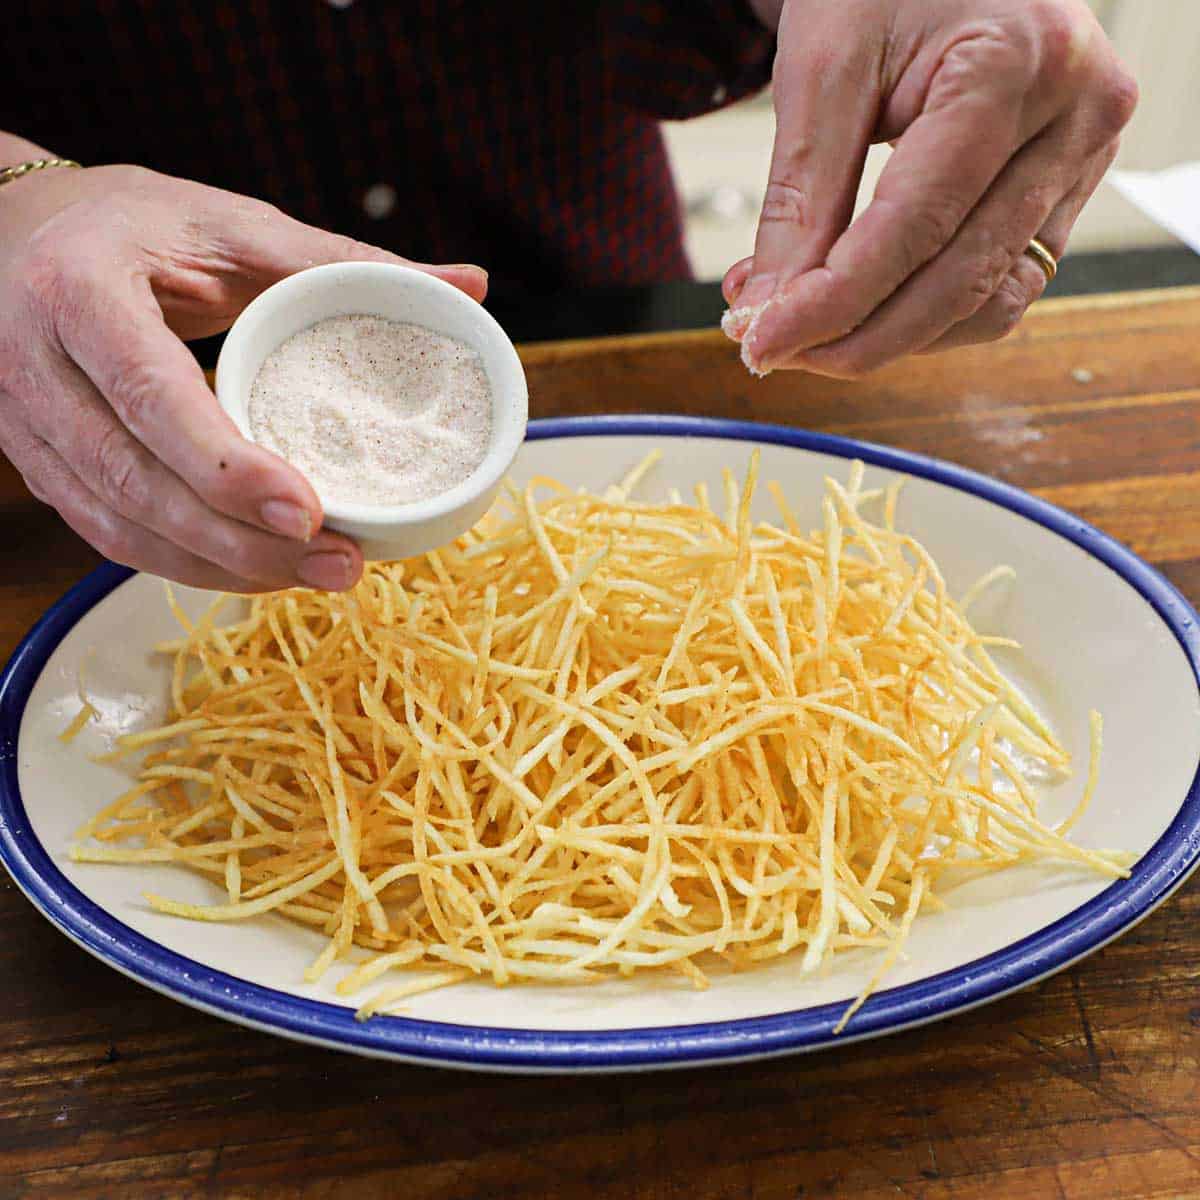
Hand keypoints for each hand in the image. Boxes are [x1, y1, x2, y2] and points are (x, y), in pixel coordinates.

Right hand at [0, 164, 487, 589]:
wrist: (9, 233)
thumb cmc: (130, 225)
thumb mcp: (230, 225)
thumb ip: (343, 260)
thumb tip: (472, 286)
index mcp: (78, 289)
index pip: (150, 393)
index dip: (228, 465)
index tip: (310, 511)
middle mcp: (31, 364)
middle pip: (135, 481)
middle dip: (241, 540)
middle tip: (340, 563)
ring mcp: (22, 424)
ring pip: (119, 525)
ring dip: (221, 566)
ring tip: (317, 576)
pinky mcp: (37, 465)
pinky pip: (110, 534)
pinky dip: (187, 564)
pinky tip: (257, 569)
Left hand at [723, 0, 1136, 376]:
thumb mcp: (824, 69)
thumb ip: (801, 199)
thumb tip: (770, 313)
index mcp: (1016, 64)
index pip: (915, 226)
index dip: (832, 303)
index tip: (759, 343)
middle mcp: (1075, 116)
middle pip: (958, 280)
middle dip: (855, 337)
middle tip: (770, 349)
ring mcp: (1083, 159)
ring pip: (986, 302)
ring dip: (888, 338)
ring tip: (803, 326)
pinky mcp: (1067, 191)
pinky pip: (999, 288)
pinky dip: (923, 317)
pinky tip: (859, 309)